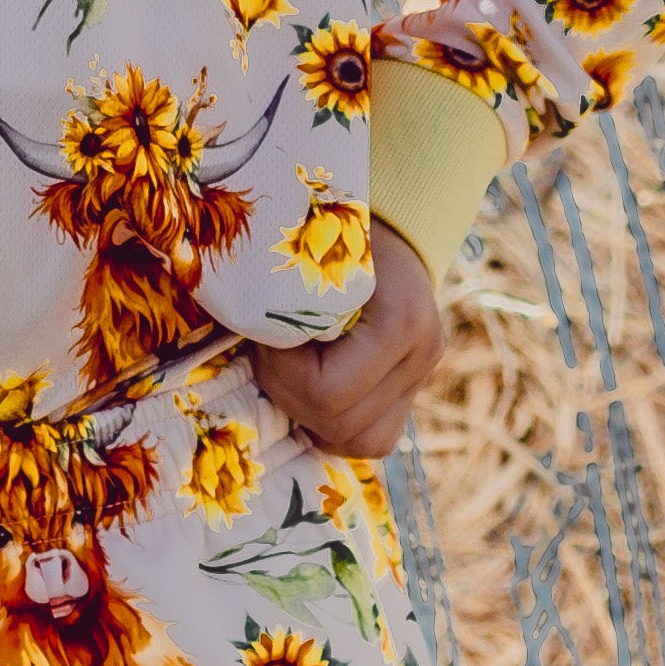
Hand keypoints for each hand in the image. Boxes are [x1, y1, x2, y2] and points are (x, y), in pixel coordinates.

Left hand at [244, 223, 445, 459]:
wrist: (386, 224)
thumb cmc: (331, 233)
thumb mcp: (306, 259)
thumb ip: (283, 305)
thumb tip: (242, 335)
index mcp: (401, 323)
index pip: (327, 394)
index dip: (282, 374)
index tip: (267, 338)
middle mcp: (422, 357)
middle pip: (340, 424)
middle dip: (291, 393)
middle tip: (272, 353)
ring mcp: (422, 377)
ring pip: (361, 442)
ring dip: (312, 414)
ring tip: (293, 370)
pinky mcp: (413, 389)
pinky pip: (373, 438)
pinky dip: (335, 424)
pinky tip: (313, 390)